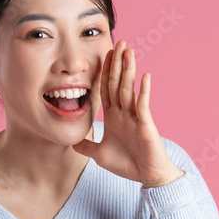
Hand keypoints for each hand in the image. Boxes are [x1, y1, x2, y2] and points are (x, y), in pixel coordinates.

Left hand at [72, 40, 184, 187]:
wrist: (147, 176)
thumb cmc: (127, 164)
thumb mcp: (99, 155)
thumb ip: (86, 146)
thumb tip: (71, 143)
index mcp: (113, 117)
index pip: (106, 89)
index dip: (104, 72)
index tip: (104, 54)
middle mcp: (124, 113)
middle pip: (118, 83)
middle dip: (117, 64)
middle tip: (119, 42)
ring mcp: (135, 117)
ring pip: (129, 90)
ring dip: (129, 70)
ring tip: (129, 51)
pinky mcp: (145, 125)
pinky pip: (143, 105)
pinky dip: (143, 91)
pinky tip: (145, 76)